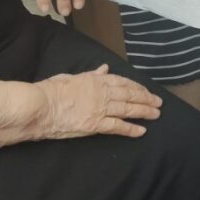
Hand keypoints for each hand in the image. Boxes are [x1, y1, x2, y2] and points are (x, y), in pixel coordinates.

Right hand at [38, 64, 161, 139]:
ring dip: (144, 112)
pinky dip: (131, 129)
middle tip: (159, 102)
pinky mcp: (95, 125)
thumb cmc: (52, 90)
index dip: (136, 87)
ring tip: (156, 114)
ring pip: (128, 109)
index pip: (122, 82)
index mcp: (96, 80)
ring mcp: (100, 109)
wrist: (40, 106)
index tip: (145, 90)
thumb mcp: (72, 77)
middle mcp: (102, 93)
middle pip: (129, 95)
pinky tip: (141, 131)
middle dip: (146, 98)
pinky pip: (117, 127)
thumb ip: (91, 75)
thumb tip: (104, 69)